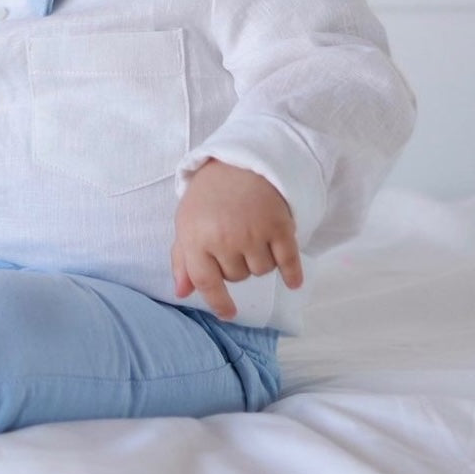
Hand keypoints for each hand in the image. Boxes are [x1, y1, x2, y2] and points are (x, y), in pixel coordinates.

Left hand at [170, 159, 302, 319]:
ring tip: (253, 233)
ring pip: (261, 271)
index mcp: (195, 237)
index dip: (217, 302)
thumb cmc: (208, 196)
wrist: (239, 160)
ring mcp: (253, 233)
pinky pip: (288, 263)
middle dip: (236, 263)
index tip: (227, 313)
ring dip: (259, 259)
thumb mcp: (187, 222)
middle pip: (237, 277)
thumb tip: (182, 293)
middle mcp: (224, 238)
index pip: (205, 282)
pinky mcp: (279, 226)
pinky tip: (292, 281)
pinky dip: (292, 274)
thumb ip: (182, 259)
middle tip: (234, 236)